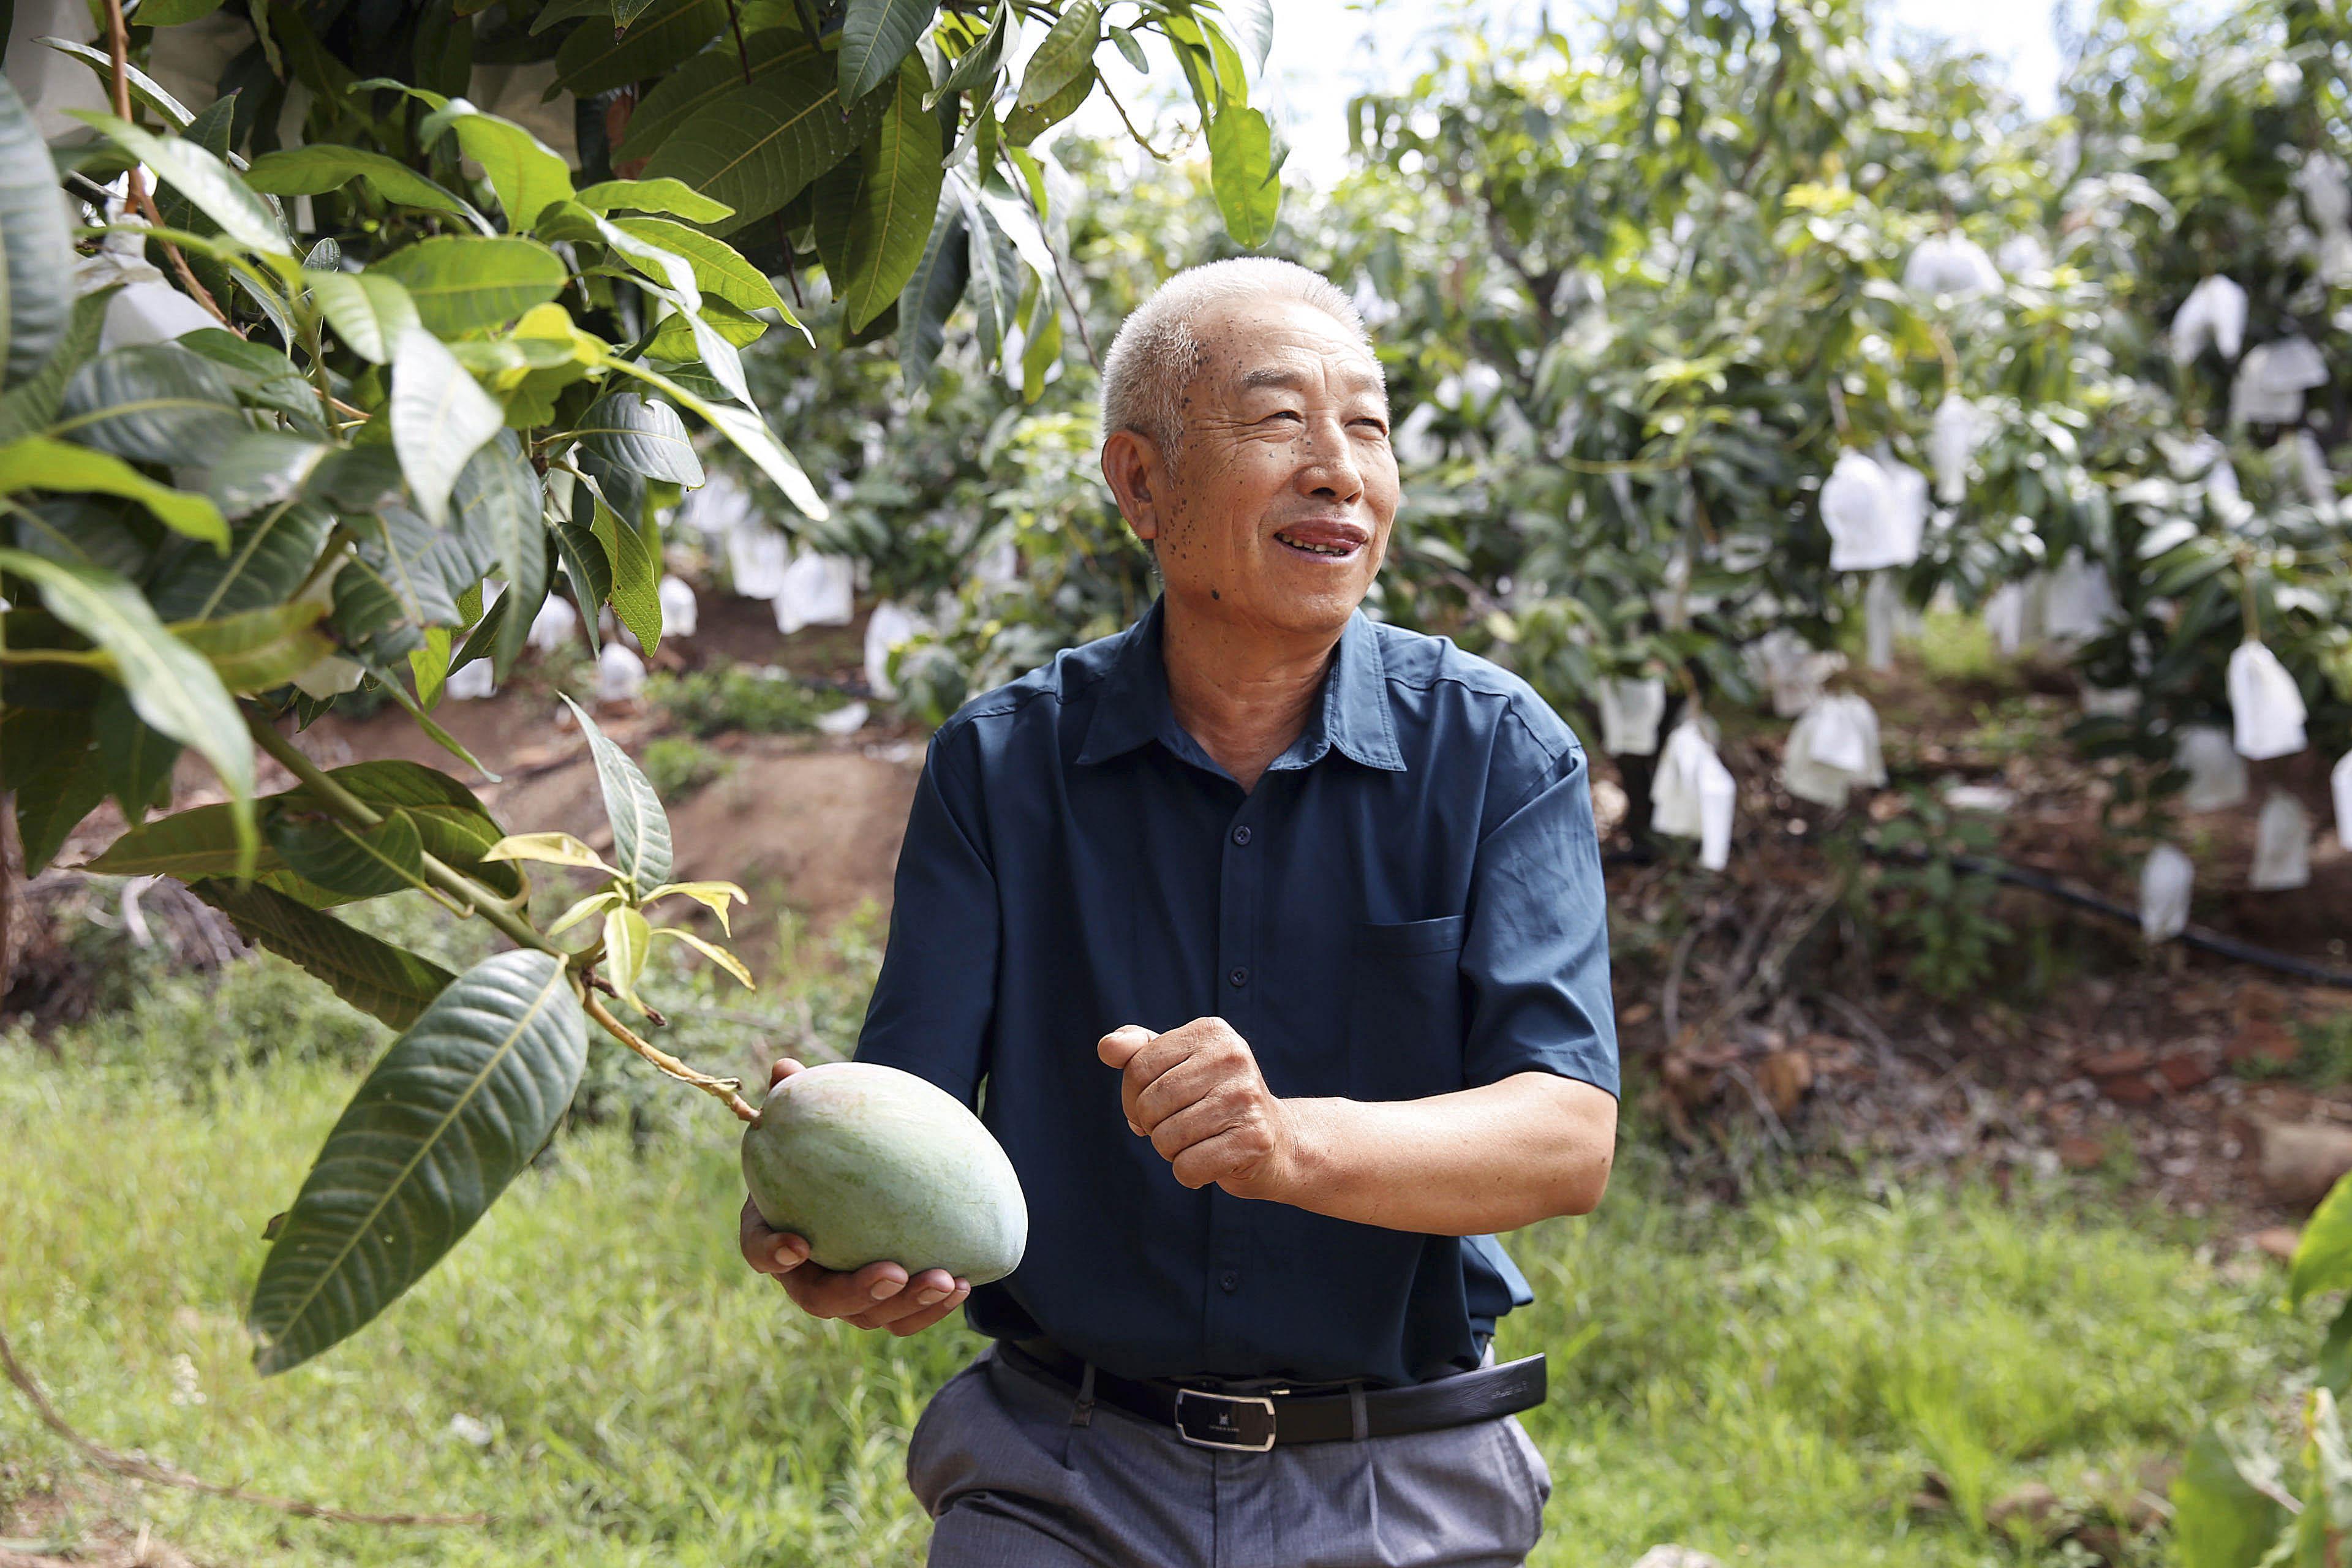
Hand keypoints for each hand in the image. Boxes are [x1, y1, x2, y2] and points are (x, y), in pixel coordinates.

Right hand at [737, 1057, 970, 1335]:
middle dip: (857, 1293)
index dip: (771, 1253)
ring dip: (907, 1305)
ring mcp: (845, 1293)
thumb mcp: (813, 1119)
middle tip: (895, 1273)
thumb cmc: (829, 1143)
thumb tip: (786, 1069)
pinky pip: (904, 1316)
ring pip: (869, 1316)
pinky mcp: (883, 1302)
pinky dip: (931, 1308)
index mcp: (773, 1231)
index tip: (798, 1243)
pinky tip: (964, 1283)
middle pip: (819, 1299)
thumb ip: (798, 1099)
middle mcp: (805, 1273)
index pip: (758, 1249)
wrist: (862, 1170)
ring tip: (946, 1280)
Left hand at [1097, 1019, 1302, 1200]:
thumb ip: (1137, 1050)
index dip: (1132, 1098)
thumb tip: (1107, 1048)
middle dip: (1152, 1126)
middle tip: (1179, 1126)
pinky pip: (1188, 1167)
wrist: (1277, 1141)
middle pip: (1149, 1105)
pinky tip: (1213, 1161)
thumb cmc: (1214, 1099)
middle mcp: (1232, 1057)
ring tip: (1200, 1141)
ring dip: (1172, 1152)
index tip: (1155, 1106)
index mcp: (1210, 1031)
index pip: (1137, 1067)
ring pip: (1165, 1139)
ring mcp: (1245, 1098)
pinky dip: (1190, 1174)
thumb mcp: (1176, 1064)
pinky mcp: (1254, 1139)